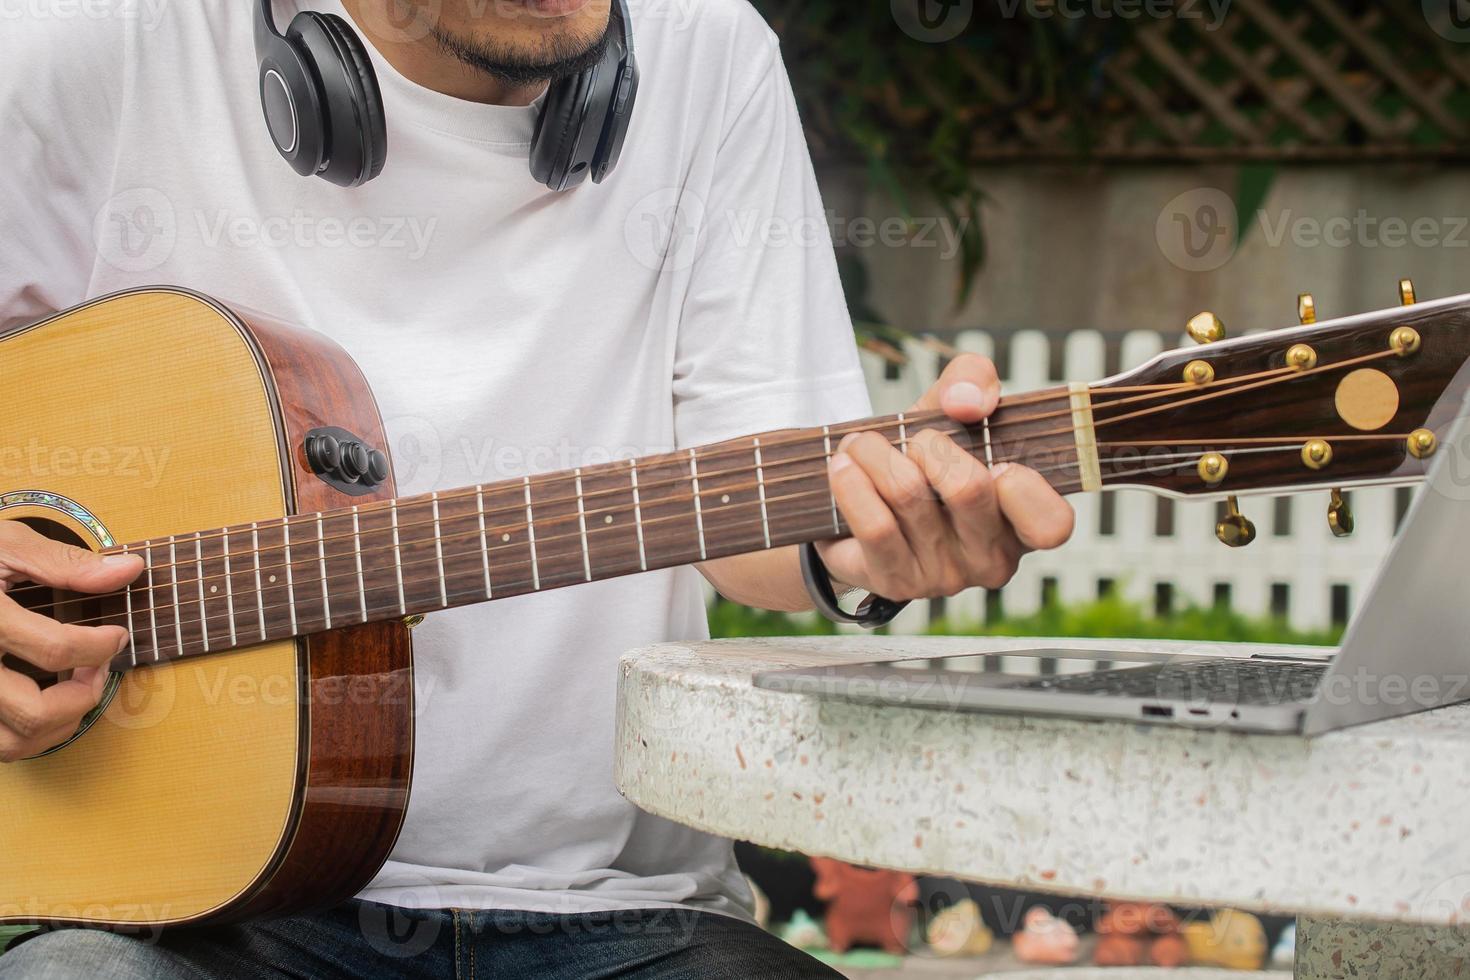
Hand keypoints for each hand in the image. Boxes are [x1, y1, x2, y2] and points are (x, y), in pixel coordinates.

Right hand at [0, 522, 142, 761]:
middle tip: (98, 669)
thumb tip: (128, 569)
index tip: (117, 635)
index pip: (55, 650)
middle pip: (34, 712)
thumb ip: (65, 563)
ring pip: (11, 743)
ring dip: (58, 726)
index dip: (101, 646)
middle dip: (83, 696)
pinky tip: (45, 704)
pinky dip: (27, 736)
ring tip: (77, 691)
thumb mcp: (6, 544)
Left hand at [816, 354, 1074, 600]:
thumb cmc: (926, 458)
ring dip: (875, 453)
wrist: (860, 506)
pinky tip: (842, 467)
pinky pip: (875, 526)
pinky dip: (852, 483)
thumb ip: (974, 382)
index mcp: (1024, 522)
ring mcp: (945, 577)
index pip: (1051, 523)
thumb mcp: (956, 409)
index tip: (994, 460)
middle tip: (912, 439)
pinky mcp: (897, 582)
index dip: (1023, 486)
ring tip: (861, 444)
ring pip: (908, 494)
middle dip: (928, 444)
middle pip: (968, 488)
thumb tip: (966, 402)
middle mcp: (992, 558)